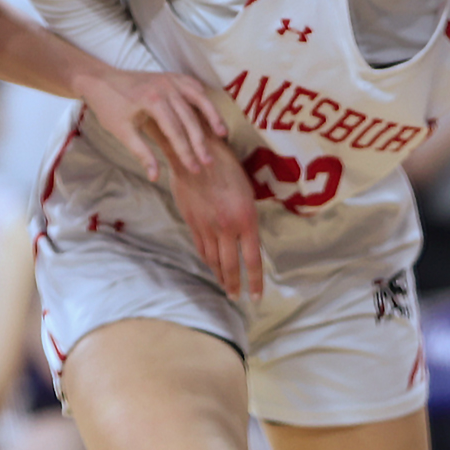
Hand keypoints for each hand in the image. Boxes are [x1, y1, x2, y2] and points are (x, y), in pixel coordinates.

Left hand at [76, 65, 225, 182]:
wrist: (100, 80)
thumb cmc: (109, 107)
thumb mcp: (122, 132)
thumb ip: (142, 153)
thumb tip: (155, 177)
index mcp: (152, 101)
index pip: (175, 132)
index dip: (186, 153)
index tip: (194, 169)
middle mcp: (165, 87)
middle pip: (190, 118)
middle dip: (200, 143)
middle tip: (209, 163)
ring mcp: (170, 79)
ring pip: (198, 99)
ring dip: (212, 117)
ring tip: (223, 135)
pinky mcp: (171, 76)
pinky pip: (194, 86)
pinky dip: (204, 99)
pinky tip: (211, 113)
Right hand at [167, 132, 264, 300]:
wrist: (197, 152)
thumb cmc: (228, 166)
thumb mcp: (247, 192)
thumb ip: (247, 219)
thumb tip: (248, 238)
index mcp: (246, 219)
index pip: (253, 260)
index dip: (255, 281)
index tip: (256, 296)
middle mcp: (227, 227)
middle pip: (232, 266)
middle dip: (235, 285)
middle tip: (236, 297)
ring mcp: (207, 226)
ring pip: (214, 260)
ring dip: (220, 276)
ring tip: (225, 286)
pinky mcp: (192, 222)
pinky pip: (201, 248)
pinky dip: (207, 261)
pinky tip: (211, 266)